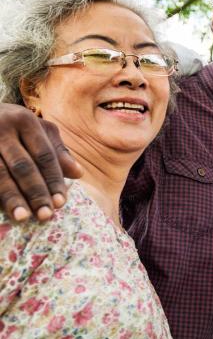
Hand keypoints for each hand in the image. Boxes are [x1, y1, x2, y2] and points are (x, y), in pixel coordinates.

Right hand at [0, 103, 82, 220]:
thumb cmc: (11, 124)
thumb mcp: (36, 130)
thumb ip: (56, 150)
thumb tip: (79, 173)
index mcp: (25, 120)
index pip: (44, 155)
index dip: (53, 180)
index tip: (60, 203)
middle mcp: (1, 127)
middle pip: (22, 166)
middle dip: (35, 192)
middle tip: (45, 215)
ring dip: (11, 197)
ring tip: (23, 217)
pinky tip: (2, 211)